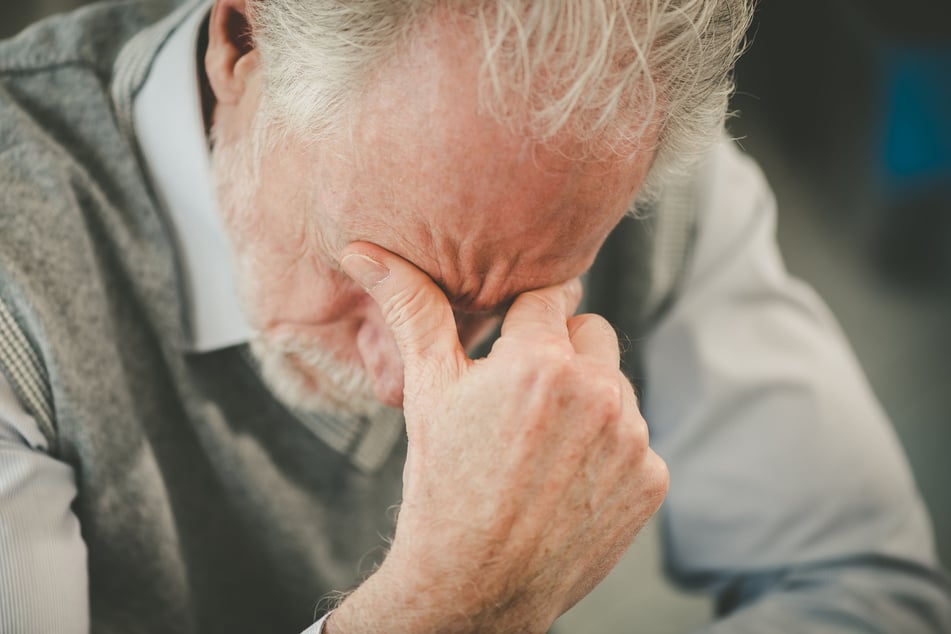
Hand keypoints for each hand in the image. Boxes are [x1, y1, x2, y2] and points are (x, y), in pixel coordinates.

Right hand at [331, 243, 668, 632]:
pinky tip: (568, 479)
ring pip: (617, 386)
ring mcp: (632, 438)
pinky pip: (636, 439)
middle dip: (562, 354)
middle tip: (522, 400)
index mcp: (541, 360)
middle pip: (591, 334)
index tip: (514, 341)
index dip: (525, 320)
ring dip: (589, 403)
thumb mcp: (429, 392)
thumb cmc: (443, 485)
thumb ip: (412, 311)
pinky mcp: (651, 479)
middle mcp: (599, 392)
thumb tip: (365, 252)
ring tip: (542, 446)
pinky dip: (609, 452)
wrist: (474, 585)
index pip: (549, 297)